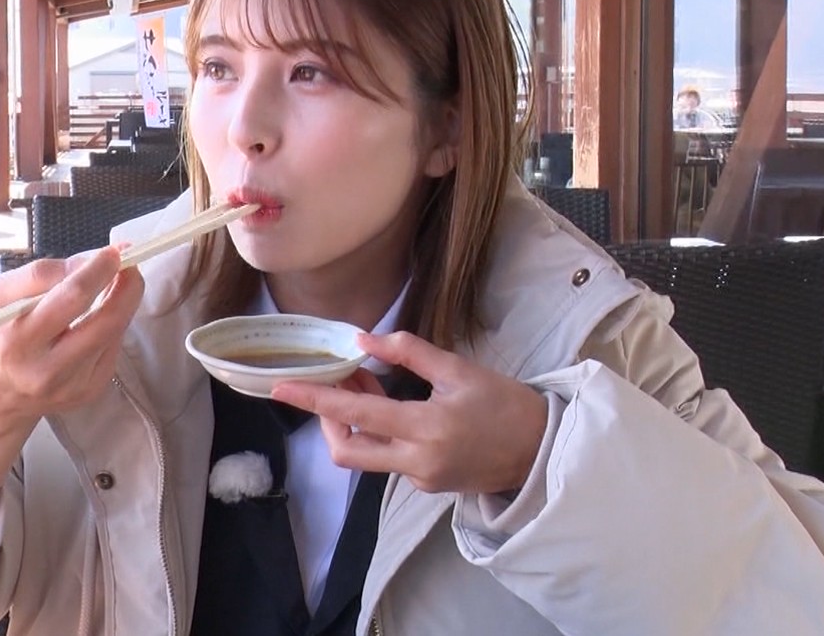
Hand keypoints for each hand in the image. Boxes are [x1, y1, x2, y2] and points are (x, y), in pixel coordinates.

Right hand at [0, 246, 144, 424]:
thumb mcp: (0, 296)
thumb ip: (39, 273)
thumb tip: (87, 262)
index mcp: (18, 341)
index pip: (71, 298)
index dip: (98, 271)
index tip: (113, 252)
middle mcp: (48, 370)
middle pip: (105, 321)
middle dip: (126, 287)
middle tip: (130, 264)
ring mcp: (74, 385)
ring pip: (114, 333)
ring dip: (124, 302)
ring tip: (120, 282)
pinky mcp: (91, 391)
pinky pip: (113, 348)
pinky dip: (113, 325)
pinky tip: (99, 317)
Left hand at [271, 332, 547, 494]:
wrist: (541, 450)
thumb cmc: (505, 403)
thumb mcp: (459, 369)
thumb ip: (408, 353)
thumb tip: (362, 340)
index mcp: (426, 427)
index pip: (357, 414)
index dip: (316, 399)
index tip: (282, 388)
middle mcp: (416, 460)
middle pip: (347, 449)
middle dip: (327, 418)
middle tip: (333, 383)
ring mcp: (419, 478)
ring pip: (365, 456)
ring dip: (355, 421)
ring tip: (368, 382)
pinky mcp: (426, 485)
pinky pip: (388, 459)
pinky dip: (380, 432)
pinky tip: (393, 406)